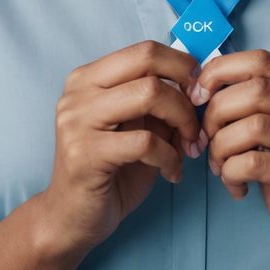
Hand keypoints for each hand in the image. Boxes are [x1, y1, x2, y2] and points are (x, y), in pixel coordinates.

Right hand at [45, 39, 202, 251]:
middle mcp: (78, 92)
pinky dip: (170, 157)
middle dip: (185, 88)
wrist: (70, 219)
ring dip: (182, 121)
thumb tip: (198, 83)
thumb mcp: (136, 127)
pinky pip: (145, 141)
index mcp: (89, 77)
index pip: (144, 50)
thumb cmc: (110, 171)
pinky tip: (172, 172)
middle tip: (198, 116)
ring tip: (189, 146)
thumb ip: (157, 103)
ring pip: (149, 94)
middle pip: (147, 63)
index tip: (199, 89)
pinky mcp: (84, 154)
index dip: (181, 64)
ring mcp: (77, 121)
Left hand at [191, 49, 269, 269]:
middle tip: (205, 139)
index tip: (198, 95)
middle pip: (255, 90)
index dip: (222, 71)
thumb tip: (201, 83)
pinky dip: (231, 172)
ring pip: (253, 126)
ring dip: (221, 146)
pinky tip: (236, 186)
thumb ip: (253, 104)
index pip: (262, 61)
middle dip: (216, 113)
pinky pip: (255, 163)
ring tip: (219, 166)